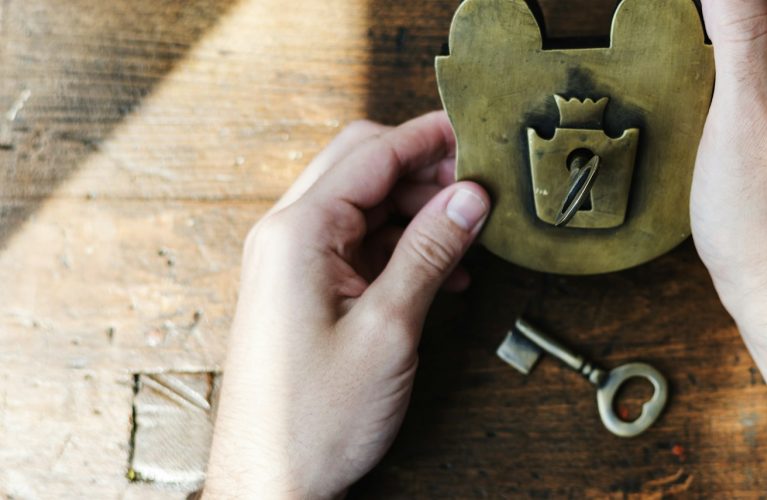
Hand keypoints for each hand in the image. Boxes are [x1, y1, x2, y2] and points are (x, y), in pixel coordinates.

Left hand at [204, 112, 489, 498]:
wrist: (270, 482)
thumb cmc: (314, 419)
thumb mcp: (389, 329)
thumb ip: (430, 252)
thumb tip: (468, 197)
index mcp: (298, 233)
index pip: (371, 153)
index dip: (428, 138)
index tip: (474, 132)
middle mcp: (287, 237)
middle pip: (363, 168)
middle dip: (424, 170)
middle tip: (480, 185)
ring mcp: (292, 264)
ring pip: (364, 206)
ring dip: (417, 211)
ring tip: (470, 233)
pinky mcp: (302, 291)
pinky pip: (357, 246)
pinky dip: (401, 246)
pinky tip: (443, 271)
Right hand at [691, 0, 766, 336]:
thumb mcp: (741, 118)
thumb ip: (738, 27)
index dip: (716, 6)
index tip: (694, 51)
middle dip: (718, 22)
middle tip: (708, 100)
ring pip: (764, 20)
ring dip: (722, 39)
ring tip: (711, 106)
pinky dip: (734, 61)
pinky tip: (717, 97)